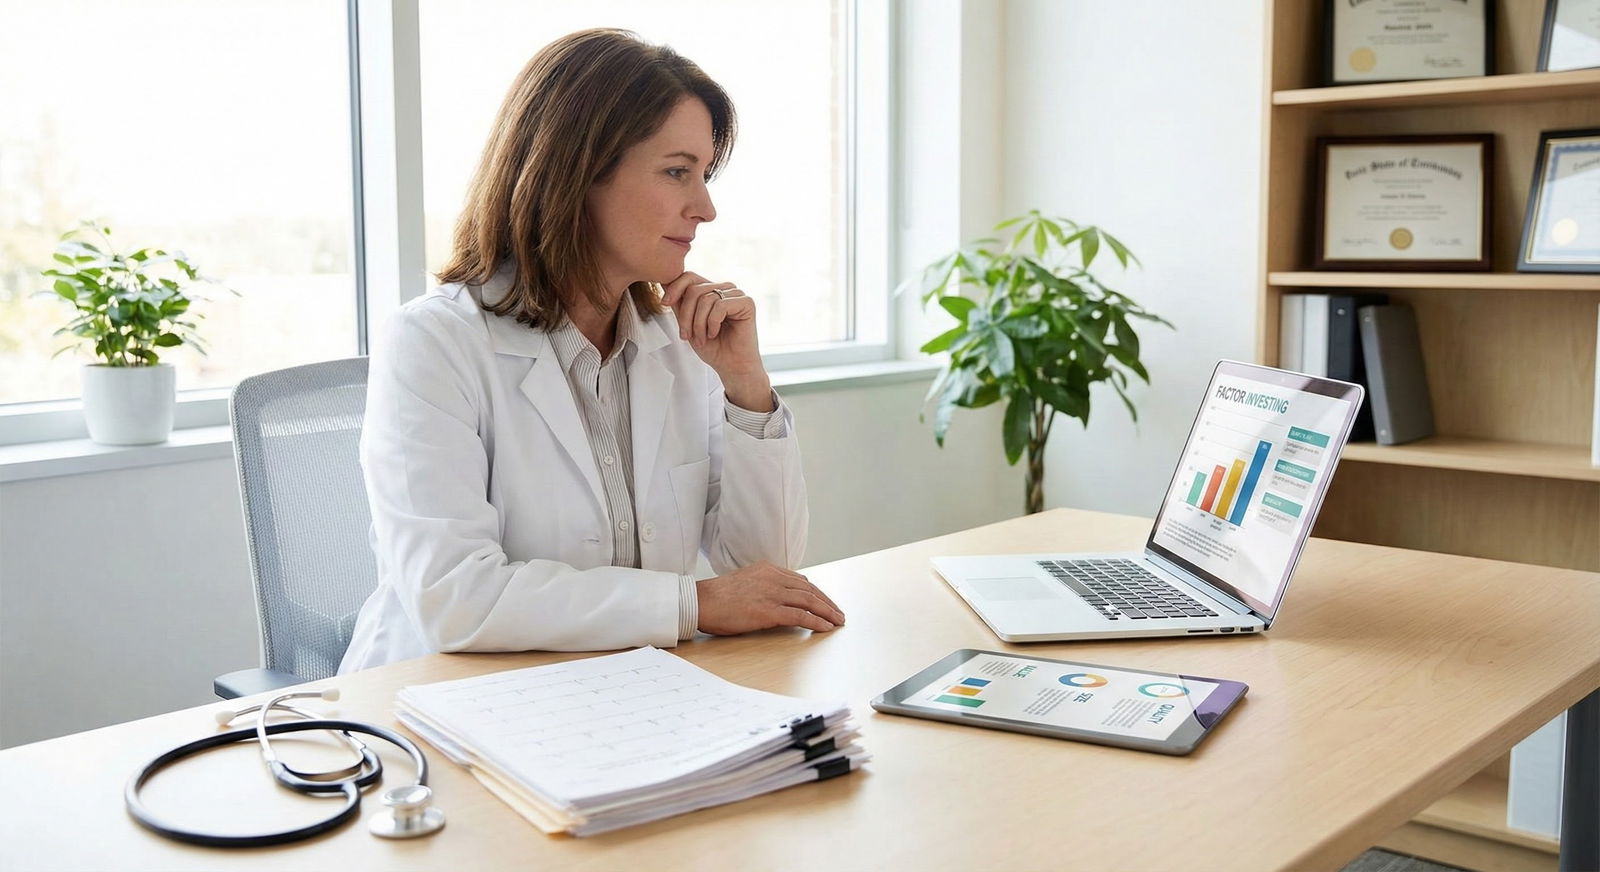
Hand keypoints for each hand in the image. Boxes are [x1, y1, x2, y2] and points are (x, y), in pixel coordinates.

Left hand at [660, 272, 771, 409]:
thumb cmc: (713, 348)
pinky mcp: (747, 302)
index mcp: (711, 290)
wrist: (732, 367)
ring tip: (702, 338)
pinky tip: (715, 334)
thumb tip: (662, 280)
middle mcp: (724, 289)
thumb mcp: (688, 323)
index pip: (689, 277)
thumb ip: (679, 303)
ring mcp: (736, 294)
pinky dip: (713, 323)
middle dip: (686, 315)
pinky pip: (720, 305)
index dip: (674, 288)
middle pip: (694, 289)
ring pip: (705, 298)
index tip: (664, 304)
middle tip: (686, 336)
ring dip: (698, 323)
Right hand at [696, 561, 846, 635]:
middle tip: (838, 613)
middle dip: (827, 602)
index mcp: (767, 569)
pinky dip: (816, 621)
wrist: (700, 601)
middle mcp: (773, 578)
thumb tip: (777, 600)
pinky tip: (825, 627)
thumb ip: (763, 586)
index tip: (825, 602)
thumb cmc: (717, 597)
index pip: (800, 581)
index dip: (816, 593)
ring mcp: (772, 593)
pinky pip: (800, 616)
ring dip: (827, 612)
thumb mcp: (744, 583)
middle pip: (809, 590)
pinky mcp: (768, 610)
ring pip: (809, 601)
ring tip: (837, 621)